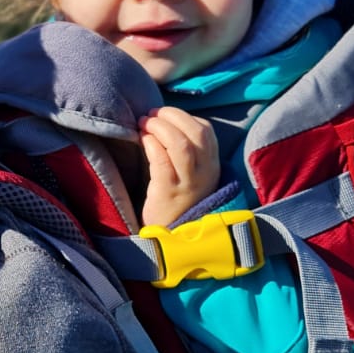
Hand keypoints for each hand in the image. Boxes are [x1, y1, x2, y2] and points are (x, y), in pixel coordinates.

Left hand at [138, 107, 219, 226]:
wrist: (172, 238)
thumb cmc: (176, 200)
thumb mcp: (189, 175)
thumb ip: (182, 151)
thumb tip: (159, 120)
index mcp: (211, 165)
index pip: (205, 130)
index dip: (183, 117)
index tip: (164, 115)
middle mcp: (205, 172)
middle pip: (195, 132)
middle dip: (171, 116)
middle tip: (150, 114)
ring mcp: (188, 183)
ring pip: (181, 145)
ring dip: (160, 127)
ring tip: (144, 123)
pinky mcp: (169, 192)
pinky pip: (162, 161)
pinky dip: (151, 144)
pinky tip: (142, 139)